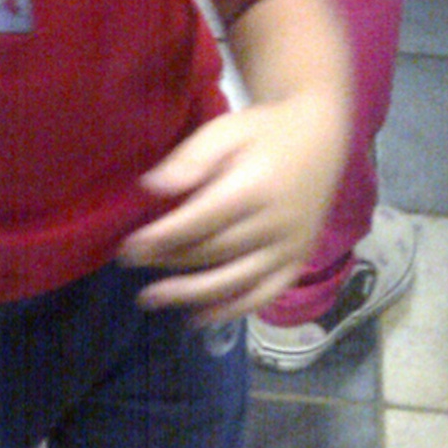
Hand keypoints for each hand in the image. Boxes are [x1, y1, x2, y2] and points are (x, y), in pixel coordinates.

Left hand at [119, 98, 345, 323]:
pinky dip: (232, 310)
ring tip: (151, 299)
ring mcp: (291, 247)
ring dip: (191, 294)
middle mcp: (277, 223)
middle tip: (131, 265)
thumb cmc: (264, 133)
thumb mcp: (226, 130)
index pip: (200, 221)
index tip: (127, 249)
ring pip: (236, 280)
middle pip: (214, 251)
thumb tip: (153, 187)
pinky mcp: (299, 261)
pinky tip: (199, 317)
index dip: (161, 239)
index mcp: (256, 187)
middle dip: (168, 261)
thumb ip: (191, 159)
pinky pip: (265, 294)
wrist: (320, 138)